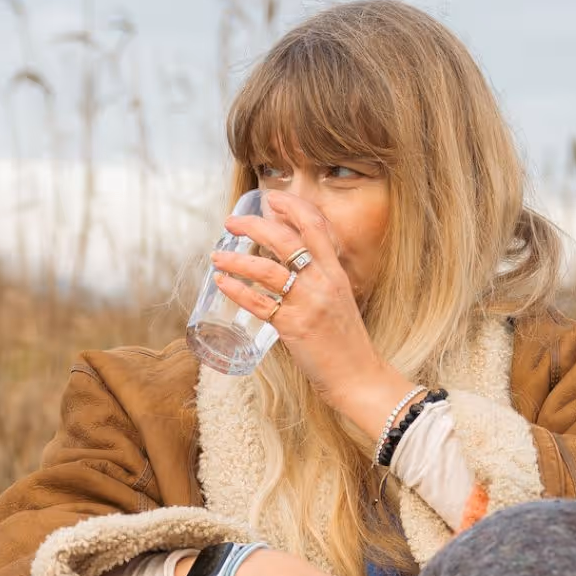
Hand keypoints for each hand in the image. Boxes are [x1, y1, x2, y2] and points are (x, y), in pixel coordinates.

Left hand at [213, 191, 416, 436]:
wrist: (359, 377)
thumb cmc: (346, 342)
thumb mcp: (339, 300)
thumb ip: (318, 282)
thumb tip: (289, 269)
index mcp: (336, 272)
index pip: (315, 226)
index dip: (291, 207)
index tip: (271, 198)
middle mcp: (322, 282)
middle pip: (284, 240)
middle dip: (253, 225)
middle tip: (231, 222)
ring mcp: (308, 304)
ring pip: (265, 269)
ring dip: (235, 259)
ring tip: (217, 255)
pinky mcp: (293, 327)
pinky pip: (257, 302)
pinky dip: (235, 290)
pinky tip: (221, 283)